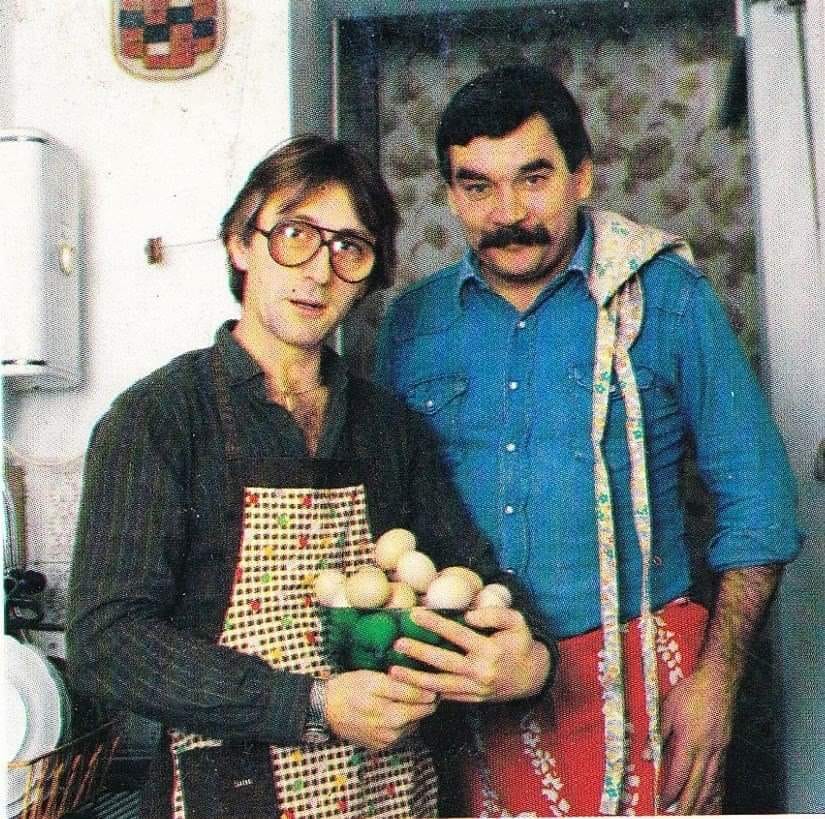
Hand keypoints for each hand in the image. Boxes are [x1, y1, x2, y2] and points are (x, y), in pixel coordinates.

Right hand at [325, 670, 437, 750]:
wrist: (326, 710)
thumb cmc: (349, 686)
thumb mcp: (369, 675)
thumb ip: (395, 679)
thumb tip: (422, 682)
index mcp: (376, 692)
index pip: (411, 692)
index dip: (427, 688)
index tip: (437, 682)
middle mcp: (380, 716)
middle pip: (416, 711)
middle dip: (428, 702)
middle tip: (435, 694)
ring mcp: (381, 734)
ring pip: (412, 724)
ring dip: (418, 714)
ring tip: (419, 702)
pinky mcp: (381, 745)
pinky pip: (403, 734)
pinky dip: (406, 724)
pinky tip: (401, 714)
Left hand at [387, 607, 549, 702]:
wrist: (532, 677)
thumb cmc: (520, 643)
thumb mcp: (517, 622)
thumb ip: (494, 614)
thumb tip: (468, 614)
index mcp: (489, 650)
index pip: (457, 634)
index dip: (435, 623)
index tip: (415, 614)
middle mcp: (480, 672)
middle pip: (444, 662)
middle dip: (419, 652)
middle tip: (397, 643)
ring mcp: (475, 689)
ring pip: (440, 686)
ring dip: (415, 679)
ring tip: (393, 672)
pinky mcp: (471, 700)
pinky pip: (445, 697)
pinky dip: (426, 693)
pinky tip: (407, 687)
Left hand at [661, 662, 734, 813]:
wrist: (719, 681)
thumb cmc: (691, 692)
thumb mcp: (668, 709)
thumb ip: (658, 733)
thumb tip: (645, 753)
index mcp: (691, 741)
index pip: (680, 774)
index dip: (671, 791)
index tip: (662, 803)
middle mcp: (708, 750)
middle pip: (699, 786)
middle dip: (689, 805)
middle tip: (680, 818)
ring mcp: (719, 750)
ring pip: (712, 783)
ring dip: (704, 802)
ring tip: (697, 815)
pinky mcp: (725, 747)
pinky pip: (719, 774)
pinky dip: (715, 790)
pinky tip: (711, 798)